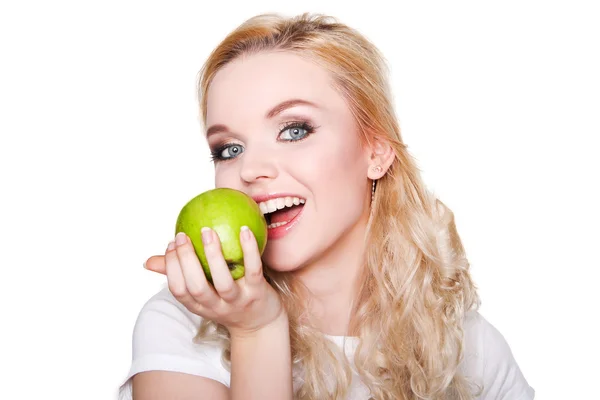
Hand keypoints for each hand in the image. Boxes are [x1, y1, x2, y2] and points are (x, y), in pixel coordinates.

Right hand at [144, 227, 284, 335]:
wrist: (262, 324)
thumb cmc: (227, 301)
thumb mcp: (203, 294)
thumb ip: (180, 274)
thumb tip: (148, 261)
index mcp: (199, 306)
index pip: (178, 290)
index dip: (171, 268)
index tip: (170, 244)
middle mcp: (217, 306)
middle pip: (196, 287)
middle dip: (186, 261)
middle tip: (182, 236)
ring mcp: (238, 301)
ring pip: (223, 282)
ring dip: (213, 255)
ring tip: (207, 231)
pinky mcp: (258, 292)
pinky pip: (253, 270)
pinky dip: (249, 250)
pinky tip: (244, 230)